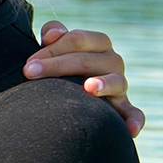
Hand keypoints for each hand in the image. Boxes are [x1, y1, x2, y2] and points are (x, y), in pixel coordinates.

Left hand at [23, 21, 144, 136]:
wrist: (73, 88)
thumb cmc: (62, 63)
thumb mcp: (58, 45)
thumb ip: (54, 33)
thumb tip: (52, 35)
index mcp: (98, 43)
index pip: (77, 40)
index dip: (52, 49)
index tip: (28, 64)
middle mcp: (112, 61)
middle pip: (88, 60)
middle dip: (58, 65)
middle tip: (30, 73)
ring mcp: (120, 84)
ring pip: (116, 81)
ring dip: (104, 84)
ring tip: (88, 87)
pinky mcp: (123, 106)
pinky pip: (134, 113)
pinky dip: (134, 120)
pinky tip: (130, 129)